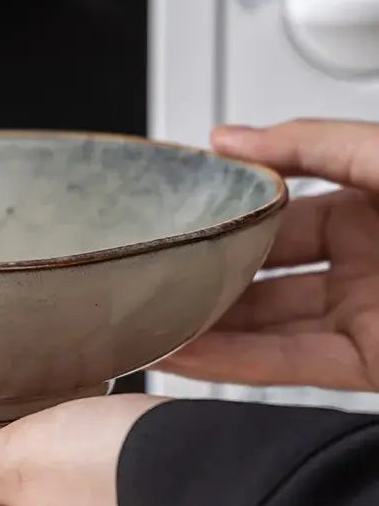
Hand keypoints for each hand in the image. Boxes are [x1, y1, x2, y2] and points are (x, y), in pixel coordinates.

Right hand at [162, 118, 378, 390]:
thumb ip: (311, 142)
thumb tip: (229, 140)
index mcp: (368, 208)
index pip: (279, 214)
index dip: (228, 216)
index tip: (176, 217)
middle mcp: (363, 263)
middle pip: (265, 273)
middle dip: (207, 276)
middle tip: (152, 273)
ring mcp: (364, 316)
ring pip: (270, 326)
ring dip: (208, 328)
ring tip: (149, 321)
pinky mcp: (371, 365)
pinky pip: (292, 365)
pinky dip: (234, 364)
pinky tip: (185, 355)